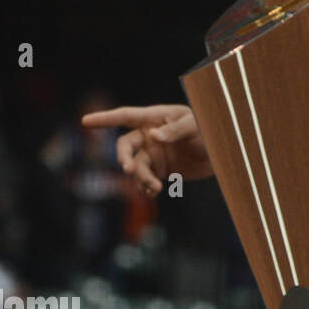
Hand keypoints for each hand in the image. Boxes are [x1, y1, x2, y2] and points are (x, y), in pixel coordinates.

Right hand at [81, 104, 211, 194]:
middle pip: (125, 146)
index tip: (85, 121)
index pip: (126, 117)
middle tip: (128, 169)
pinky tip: (154, 191)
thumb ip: (175, 130)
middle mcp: (149, 134)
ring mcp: (153, 153)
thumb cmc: (209, 131)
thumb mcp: (195, 127)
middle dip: (124, 158)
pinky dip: (147, 187)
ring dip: (141, 178)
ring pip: (136, 166)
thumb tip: (153, 136)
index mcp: (155, 118)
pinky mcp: (160, 169)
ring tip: (156, 186)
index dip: (105, 119)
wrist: (223, 154)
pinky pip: (146, 179)